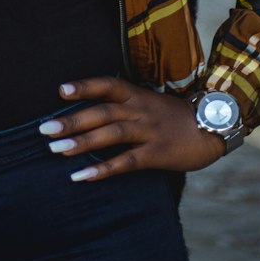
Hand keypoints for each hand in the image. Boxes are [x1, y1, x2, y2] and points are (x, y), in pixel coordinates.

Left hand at [38, 76, 226, 180]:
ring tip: (57, 150)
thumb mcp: (150, 103)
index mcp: (138, 95)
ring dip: (82, 142)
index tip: (60, 91)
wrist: (215, 126)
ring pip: (111, 134)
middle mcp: (140, 109)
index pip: (107, 85)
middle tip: (44, 130)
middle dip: (72, 120)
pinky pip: (127, 161)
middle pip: (102, 111)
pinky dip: (103, 168)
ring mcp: (149, 131)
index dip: (84, 86)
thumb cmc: (177, 117)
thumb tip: (93, 114)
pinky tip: (82, 176)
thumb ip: (126, 106)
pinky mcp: (157, 153)